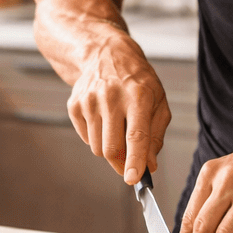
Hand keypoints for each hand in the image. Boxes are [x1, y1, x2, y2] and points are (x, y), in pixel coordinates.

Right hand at [67, 39, 170, 184]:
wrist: (104, 53)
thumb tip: (150, 165)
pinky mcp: (74, 105)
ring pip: (97, 148)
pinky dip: (97, 138)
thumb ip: (156, 135)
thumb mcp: (158, 101)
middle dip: (122, 165)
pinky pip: (86, 138)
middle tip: (130, 167)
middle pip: (112, 148)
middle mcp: (111, 97)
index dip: (135, 160)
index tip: (134, 179)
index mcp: (138, 96)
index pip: (135, 135)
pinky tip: (104, 119)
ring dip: (110, 150)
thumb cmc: (137, 80)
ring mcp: (89, 100)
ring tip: (118, 130)